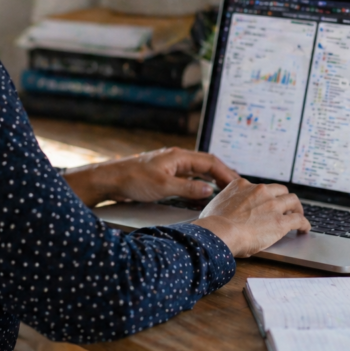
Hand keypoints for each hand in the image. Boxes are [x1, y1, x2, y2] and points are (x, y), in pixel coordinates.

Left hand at [62, 147, 238, 206]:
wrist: (110, 180)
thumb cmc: (133, 180)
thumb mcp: (163, 186)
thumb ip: (188, 188)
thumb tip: (210, 189)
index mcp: (179, 156)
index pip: (210, 161)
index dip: (226, 173)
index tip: (239, 184)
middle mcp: (177, 159)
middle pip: (206, 164)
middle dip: (223, 175)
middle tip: (238, 188)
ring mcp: (171, 166)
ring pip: (197, 171)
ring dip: (212, 179)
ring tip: (225, 191)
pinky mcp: (164, 175)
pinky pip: (188, 178)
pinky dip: (199, 184)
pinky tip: (203, 193)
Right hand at [192, 178, 309, 257]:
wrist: (219, 232)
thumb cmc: (213, 224)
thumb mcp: (215, 205)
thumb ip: (224, 204)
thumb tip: (221, 212)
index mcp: (242, 185)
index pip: (259, 187)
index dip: (264, 196)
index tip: (266, 202)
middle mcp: (259, 191)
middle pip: (280, 190)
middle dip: (284, 198)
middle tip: (286, 207)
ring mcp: (272, 205)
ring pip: (293, 201)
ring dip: (297, 208)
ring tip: (298, 215)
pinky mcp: (281, 221)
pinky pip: (299, 219)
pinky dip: (304, 223)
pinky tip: (305, 229)